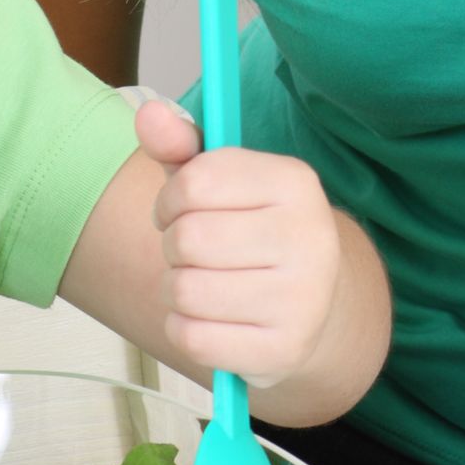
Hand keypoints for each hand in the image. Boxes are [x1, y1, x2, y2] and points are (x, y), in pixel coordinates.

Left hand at [136, 100, 345, 388]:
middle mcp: (309, 236)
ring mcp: (303, 297)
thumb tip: (148, 115)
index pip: (196, 181)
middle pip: (188, 239)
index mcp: (296, 181)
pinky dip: (184, 331)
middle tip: (194, 255)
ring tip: (202, 287)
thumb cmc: (253, 234)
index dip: (170, 200)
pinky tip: (211, 321)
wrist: (315, 309)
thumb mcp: (223, 184)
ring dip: (176, 292)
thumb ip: (182, 147)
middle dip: (174, 248)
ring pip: (185, 291)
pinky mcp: (284, 349)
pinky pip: (192, 339)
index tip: (182, 212)